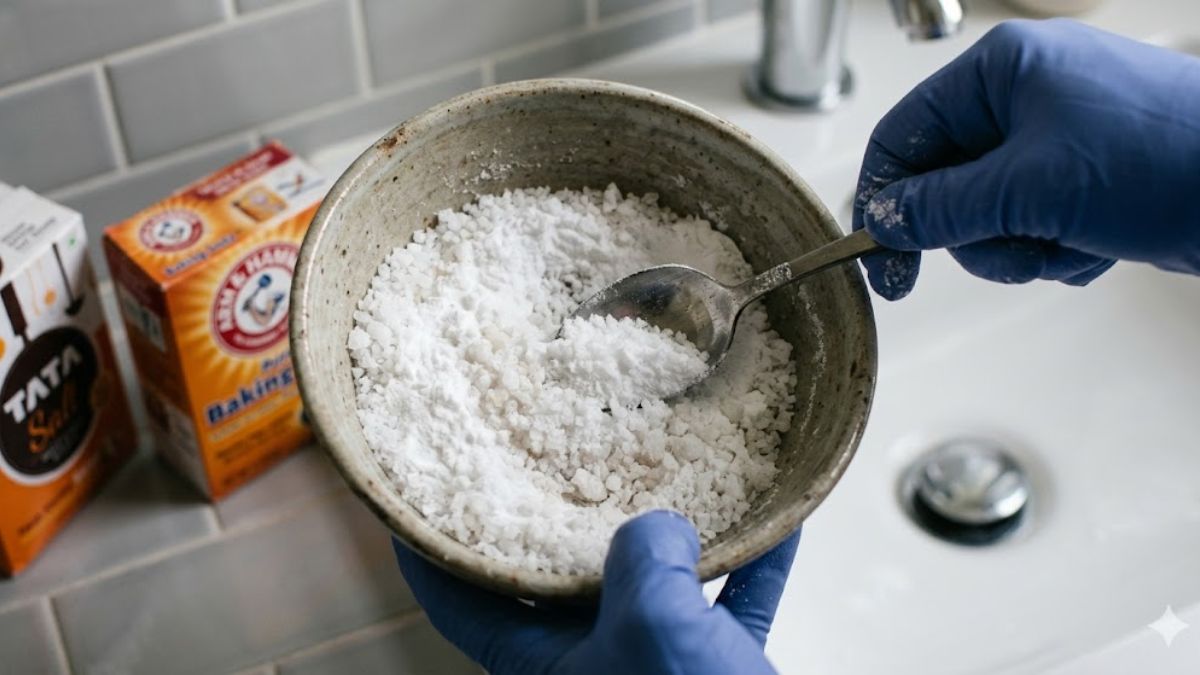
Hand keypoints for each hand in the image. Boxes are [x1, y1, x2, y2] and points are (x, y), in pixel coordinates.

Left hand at [393, 510, 800, 674]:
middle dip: (564, 517)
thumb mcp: (653, 625)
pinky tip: (777, 525)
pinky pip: (730, 608)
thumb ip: (644, 558)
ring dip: (676, 537)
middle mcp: (593, 668)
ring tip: (680, 472)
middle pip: (559, 581)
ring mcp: (657, 674)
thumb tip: (664, 526)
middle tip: (559, 453)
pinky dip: (751, 567)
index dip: (430, 550)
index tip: (415, 498)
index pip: (460, 602)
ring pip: (654, 589)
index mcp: (544, 667)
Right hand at [854, 19, 1199, 299]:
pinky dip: (1056, 251)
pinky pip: (1032, 228)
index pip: (904, 134)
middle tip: (1009, 248)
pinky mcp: (1086, 180)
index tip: (881, 261)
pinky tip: (1097, 246)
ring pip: (987, 216)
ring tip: (1066, 245)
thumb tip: (885, 221)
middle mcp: (1025, 98)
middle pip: (944, 184)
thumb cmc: (1163, 159)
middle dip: (975, 232)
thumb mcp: (1028, 188)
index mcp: (1001, 71)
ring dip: (1019, 248)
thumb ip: (941, 208)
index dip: (884, 201)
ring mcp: (1058, 140)